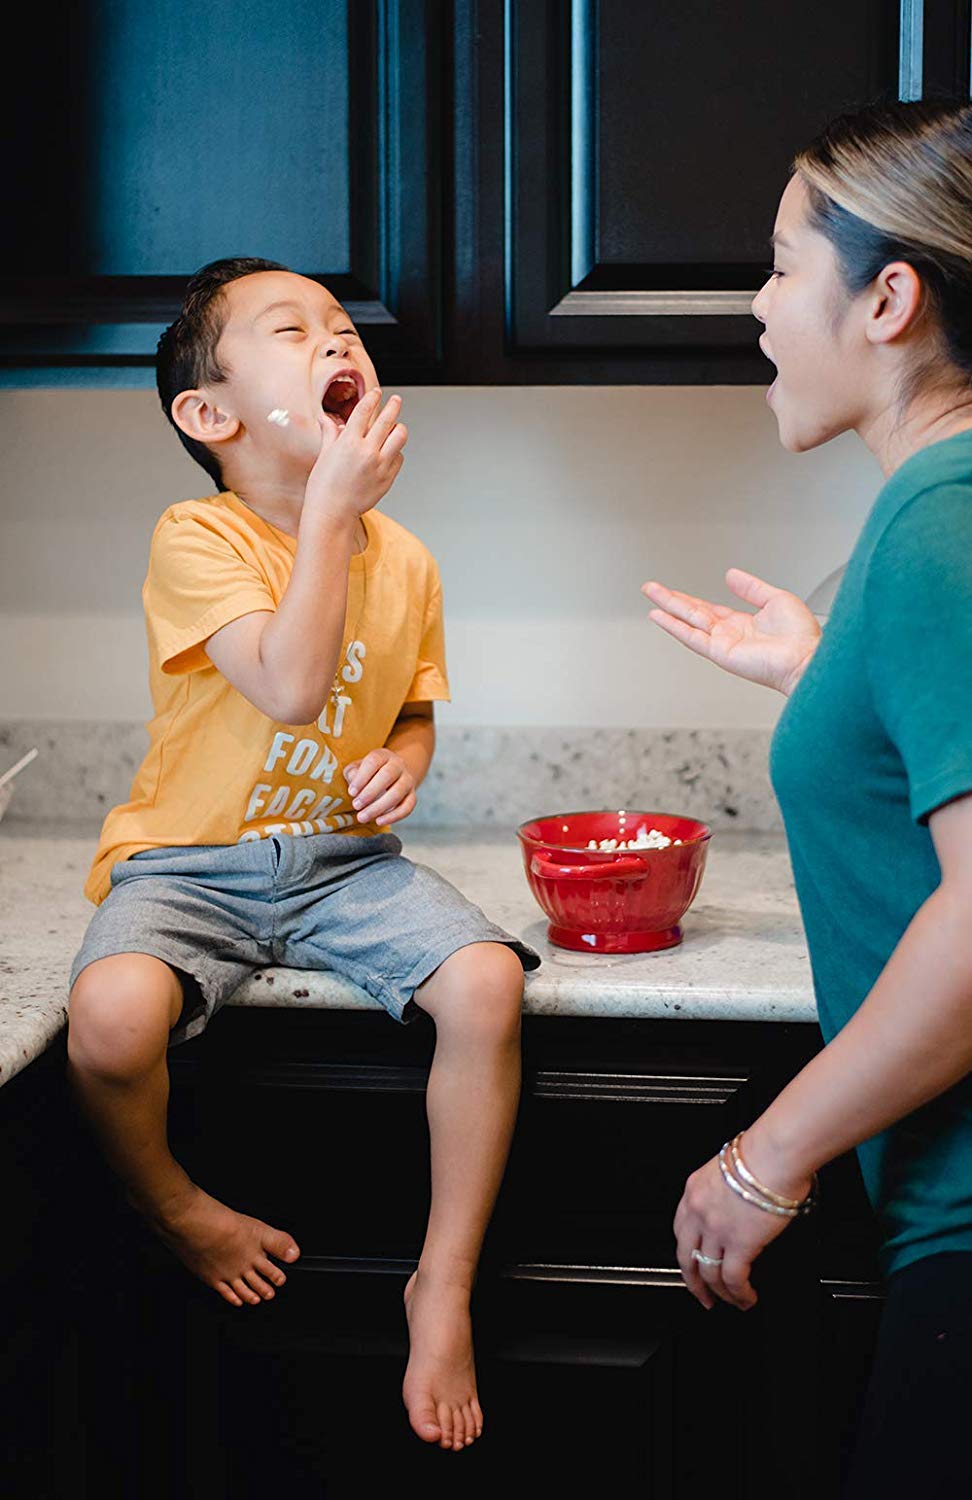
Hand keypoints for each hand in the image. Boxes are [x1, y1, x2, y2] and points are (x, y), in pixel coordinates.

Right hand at [305, 390, 407, 522]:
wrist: (332, 513)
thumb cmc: (323, 486)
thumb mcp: (324, 455)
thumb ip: (330, 434)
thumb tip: (327, 420)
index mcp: (349, 442)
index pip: (364, 411)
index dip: (372, 398)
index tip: (376, 393)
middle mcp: (367, 452)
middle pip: (387, 419)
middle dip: (393, 405)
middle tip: (396, 400)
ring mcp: (380, 465)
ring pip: (399, 437)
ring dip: (398, 428)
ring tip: (396, 427)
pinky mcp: (387, 478)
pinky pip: (399, 458)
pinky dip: (396, 451)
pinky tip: (389, 452)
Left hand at [344, 748, 415, 826]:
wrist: (394, 774)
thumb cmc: (369, 773)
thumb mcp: (357, 768)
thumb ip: (352, 773)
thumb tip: (354, 784)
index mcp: (383, 755)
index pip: (374, 762)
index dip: (362, 777)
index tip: (351, 792)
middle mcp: (398, 765)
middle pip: (387, 776)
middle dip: (370, 793)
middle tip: (356, 805)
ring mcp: (408, 780)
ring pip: (397, 793)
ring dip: (378, 807)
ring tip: (362, 817)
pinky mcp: (412, 796)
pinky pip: (407, 807)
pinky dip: (393, 816)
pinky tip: (379, 821)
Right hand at [642, 569, 821, 695]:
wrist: (806, 658)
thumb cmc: (801, 637)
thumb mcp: (776, 599)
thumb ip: (751, 588)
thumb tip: (731, 576)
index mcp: (743, 624)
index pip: (709, 609)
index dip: (690, 599)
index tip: (675, 591)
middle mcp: (729, 635)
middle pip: (692, 613)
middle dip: (671, 600)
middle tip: (651, 588)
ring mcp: (722, 644)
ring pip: (687, 621)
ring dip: (667, 608)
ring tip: (649, 595)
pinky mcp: (719, 652)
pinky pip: (691, 637)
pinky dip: (673, 626)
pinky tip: (659, 616)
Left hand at [674, 1141, 812, 1311]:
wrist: (775, 1154)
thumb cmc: (762, 1154)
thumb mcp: (727, 1169)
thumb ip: (724, 1191)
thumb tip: (734, 1205)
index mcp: (694, 1191)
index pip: (680, 1230)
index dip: (686, 1252)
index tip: (692, 1264)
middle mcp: (698, 1211)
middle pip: (686, 1257)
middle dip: (693, 1282)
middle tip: (702, 1296)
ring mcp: (715, 1229)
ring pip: (709, 1272)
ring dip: (720, 1293)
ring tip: (732, 1302)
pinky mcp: (739, 1243)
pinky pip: (733, 1279)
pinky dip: (739, 1294)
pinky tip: (747, 1298)